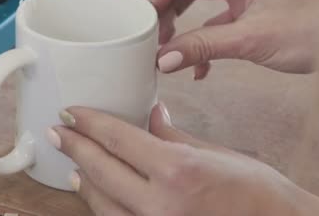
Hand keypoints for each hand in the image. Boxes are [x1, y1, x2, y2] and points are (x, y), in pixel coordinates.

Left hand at [47, 104, 318, 215]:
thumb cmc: (260, 193)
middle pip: (101, 170)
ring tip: (73, 164)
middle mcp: (161, 204)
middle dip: (75, 148)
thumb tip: (152, 116)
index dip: (89, 123)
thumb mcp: (217, 154)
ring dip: (84, 180)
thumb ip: (175, 136)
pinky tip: (96, 194)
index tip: (71, 113)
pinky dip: (103, 206)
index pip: (118, 139)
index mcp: (177, 170)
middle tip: (58, 133)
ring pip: (103, 203)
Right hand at [145, 0, 318, 77]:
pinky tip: (196, 64)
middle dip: (168, 2)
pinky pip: (213, 17)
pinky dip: (201, 37)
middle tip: (152, 29)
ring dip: (180, 20)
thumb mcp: (253, 39)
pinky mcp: (249, 7)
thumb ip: (204, 46)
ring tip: (165, 46)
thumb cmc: (318, 32)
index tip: (151, 5)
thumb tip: (164, 59)